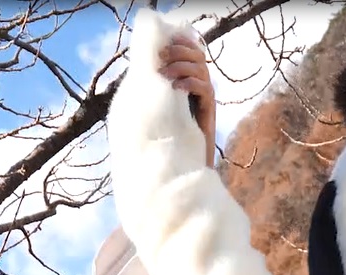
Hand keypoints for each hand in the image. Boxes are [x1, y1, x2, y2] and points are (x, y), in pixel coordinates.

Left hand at [157, 33, 216, 167]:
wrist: (180, 161)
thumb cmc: (164, 135)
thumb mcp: (155, 105)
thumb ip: (153, 87)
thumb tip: (136, 69)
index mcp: (187, 77)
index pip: (190, 50)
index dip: (180, 42)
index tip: (162, 42)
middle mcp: (198, 83)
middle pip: (196, 54)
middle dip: (178, 50)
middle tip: (161, 56)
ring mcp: (205, 95)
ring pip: (200, 68)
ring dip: (180, 66)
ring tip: (163, 75)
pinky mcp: (209, 109)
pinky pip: (204, 87)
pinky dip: (189, 83)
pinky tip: (176, 88)